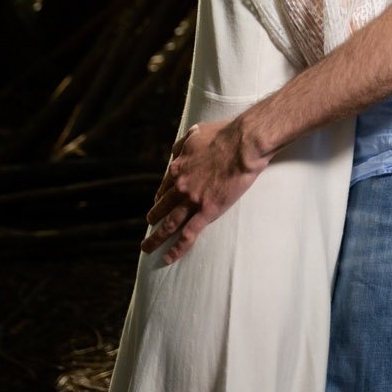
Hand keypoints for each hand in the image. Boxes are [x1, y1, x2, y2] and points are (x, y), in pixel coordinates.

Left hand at [142, 118, 266, 262]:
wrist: (243, 143)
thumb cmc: (225, 134)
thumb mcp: (196, 132)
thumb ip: (182, 144)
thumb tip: (175, 152)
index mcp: (178, 168)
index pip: (164, 187)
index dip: (160, 197)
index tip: (159, 203)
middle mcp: (181, 186)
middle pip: (162, 207)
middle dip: (153, 218)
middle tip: (149, 226)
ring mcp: (192, 200)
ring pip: (169, 224)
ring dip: (156, 238)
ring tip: (147, 247)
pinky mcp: (207, 211)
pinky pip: (188, 234)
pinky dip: (176, 248)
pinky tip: (168, 258)